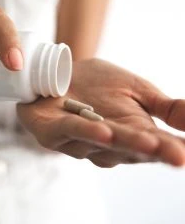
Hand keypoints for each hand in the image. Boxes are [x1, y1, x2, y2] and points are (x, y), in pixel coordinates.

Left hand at [17, 59, 184, 166]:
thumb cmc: (97, 83)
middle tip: (177, 154)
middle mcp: (105, 144)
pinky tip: (105, 131)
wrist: (61, 71)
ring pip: (101, 144)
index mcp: (128, 134)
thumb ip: (164, 107)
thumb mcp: (136, 90)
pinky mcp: (51, 132)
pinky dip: (86, 132)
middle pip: (130, 148)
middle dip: (152, 150)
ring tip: (147, 141)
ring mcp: (77, 140)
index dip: (170, 150)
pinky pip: (69, 132)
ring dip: (122, 142)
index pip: (154, 145)